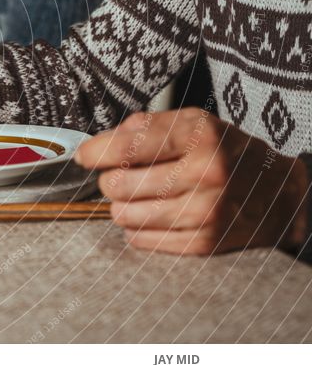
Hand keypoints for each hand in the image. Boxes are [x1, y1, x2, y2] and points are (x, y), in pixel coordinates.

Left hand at [74, 108, 308, 254]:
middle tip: (121, 176)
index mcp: (199, 136)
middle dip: (110, 179)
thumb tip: (96, 145)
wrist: (279, 192)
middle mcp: (205, 173)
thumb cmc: (222, 151)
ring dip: (121, 206)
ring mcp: (206, 211)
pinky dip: (136, 228)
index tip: (84, 156)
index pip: (128, 146)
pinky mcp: (205, 242)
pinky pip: (140, 240)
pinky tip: (150, 215)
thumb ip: (141, 127)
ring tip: (137, 195)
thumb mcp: (190, 122)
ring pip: (124, 214)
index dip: (95, 152)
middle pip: (118, 184)